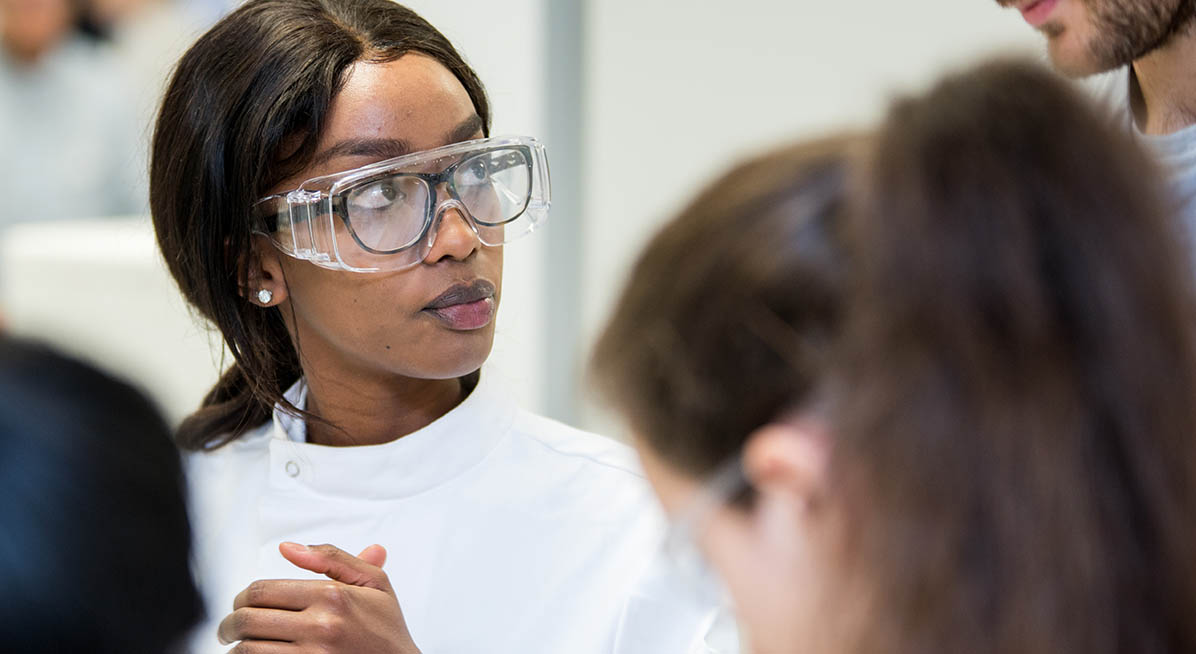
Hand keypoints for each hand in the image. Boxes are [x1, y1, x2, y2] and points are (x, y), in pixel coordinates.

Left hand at [218, 542, 420, 652]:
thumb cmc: (386, 630)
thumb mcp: (373, 583)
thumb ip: (331, 559)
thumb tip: (288, 548)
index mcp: (333, 596)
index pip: (262, 591)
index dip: (242, 597)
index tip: (242, 604)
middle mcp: (321, 627)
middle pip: (248, 620)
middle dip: (230, 623)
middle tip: (230, 627)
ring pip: (248, 650)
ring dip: (236, 647)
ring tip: (239, 645)